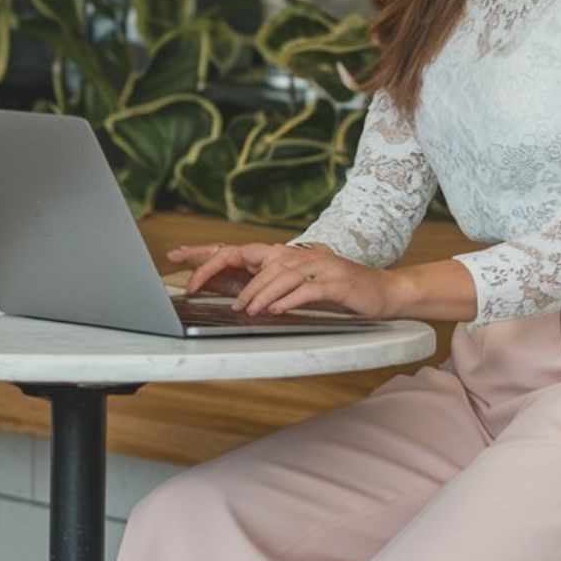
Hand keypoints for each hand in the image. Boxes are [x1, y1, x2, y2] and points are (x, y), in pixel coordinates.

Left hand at [164, 240, 400, 318]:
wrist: (382, 292)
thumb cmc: (340, 292)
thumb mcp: (301, 286)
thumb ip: (273, 287)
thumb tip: (239, 298)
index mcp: (286, 255)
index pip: (239, 250)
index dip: (206, 253)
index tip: (177, 258)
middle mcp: (299, 255)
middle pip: (254, 260)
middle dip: (225, 275)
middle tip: (203, 292)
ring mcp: (317, 266)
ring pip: (278, 276)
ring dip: (257, 293)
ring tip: (244, 310)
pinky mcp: (334, 282)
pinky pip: (306, 289)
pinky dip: (288, 299)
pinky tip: (275, 310)